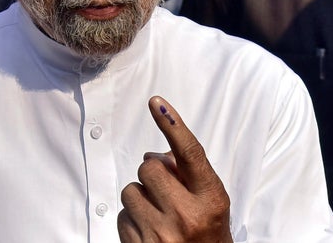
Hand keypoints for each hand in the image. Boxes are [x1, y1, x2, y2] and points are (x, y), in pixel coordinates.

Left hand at [117, 96, 232, 241]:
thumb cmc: (207, 236)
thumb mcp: (210, 204)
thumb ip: (188, 176)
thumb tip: (153, 153)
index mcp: (211, 200)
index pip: (190, 153)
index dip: (172, 124)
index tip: (156, 102)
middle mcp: (187, 215)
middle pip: (150, 166)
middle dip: (153, 173)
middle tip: (165, 191)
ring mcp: (161, 234)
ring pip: (131, 188)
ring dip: (140, 196)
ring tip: (158, 215)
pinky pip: (121, 215)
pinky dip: (131, 219)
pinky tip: (148, 231)